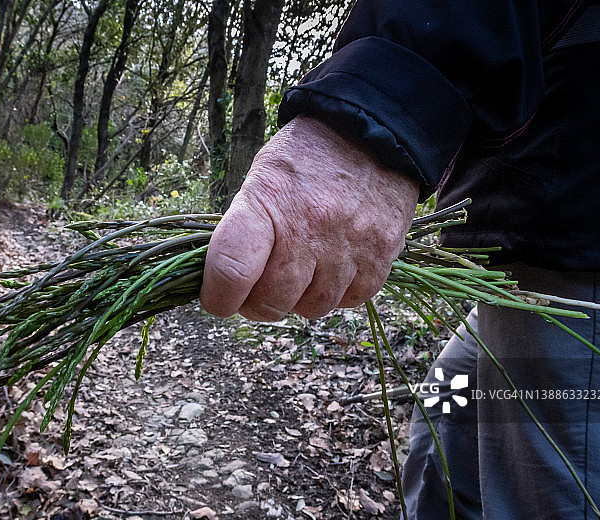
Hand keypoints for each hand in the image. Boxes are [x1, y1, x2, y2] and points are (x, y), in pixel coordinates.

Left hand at [199, 116, 418, 320]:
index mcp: (266, 205)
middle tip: (259, 286)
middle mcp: (309, 230)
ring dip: (298, 299)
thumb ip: (243, 230)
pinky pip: (349, 301)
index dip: (218, 298)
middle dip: (257, 303)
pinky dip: (336, 294)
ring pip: (310, 309)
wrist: (371, 131)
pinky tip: (330, 269)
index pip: (232, 272)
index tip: (217, 298)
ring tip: (299, 271)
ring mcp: (349, 246)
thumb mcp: (260, 178)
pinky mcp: (382, 256)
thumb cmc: (304, 159)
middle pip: (271, 302)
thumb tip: (228, 282)